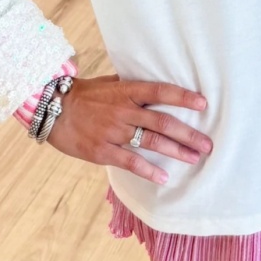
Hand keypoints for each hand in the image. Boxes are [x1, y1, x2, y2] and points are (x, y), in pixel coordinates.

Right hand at [46, 75, 212, 185]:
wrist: (53, 109)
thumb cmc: (84, 95)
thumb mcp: (109, 83)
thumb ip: (131, 86)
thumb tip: (155, 88)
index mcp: (127, 91)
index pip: (161, 91)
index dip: (183, 97)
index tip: (203, 104)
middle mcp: (124, 110)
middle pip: (163, 122)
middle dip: (189, 134)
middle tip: (208, 143)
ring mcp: (114, 132)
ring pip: (151, 142)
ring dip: (176, 151)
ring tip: (195, 158)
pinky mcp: (103, 151)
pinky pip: (130, 162)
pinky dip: (149, 170)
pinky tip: (164, 177)